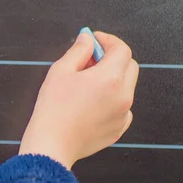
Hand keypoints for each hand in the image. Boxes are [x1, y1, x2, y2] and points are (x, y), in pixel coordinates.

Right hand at [19, 31, 138, 169]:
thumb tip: (87, 39)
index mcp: (110, 78)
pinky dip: (112, 100)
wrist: (53, 143)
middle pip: (130, 66)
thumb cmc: (54, 108)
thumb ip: (79, 50)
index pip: (121, 49)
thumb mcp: (61, 70)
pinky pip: (122, 107)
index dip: (108, 40)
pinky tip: (91, 103)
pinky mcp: (119, 129)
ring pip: (126, 87)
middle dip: (113, 58)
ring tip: (87, 84)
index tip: (95, 40)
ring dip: (113, 79)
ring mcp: (123, 114)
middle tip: (91, 59)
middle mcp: (123, 95)